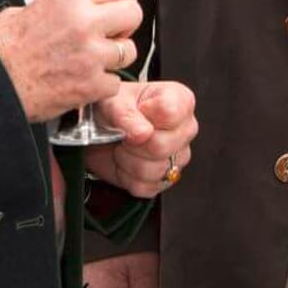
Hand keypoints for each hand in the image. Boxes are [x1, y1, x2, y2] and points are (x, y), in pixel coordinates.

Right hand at [0, 0, 142, 121]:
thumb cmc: (0, 50)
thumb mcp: (26, 10)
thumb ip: (57, 6)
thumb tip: (69, 8)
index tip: (122, 3)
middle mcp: (84, 22)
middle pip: (133, 14)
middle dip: (125, 24)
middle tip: (113, 33)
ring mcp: (91, 55)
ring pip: (130, 50)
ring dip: (116, 57)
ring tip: (95, 60)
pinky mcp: (90, 85)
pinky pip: (115, 82)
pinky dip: (104, 85)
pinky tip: (86, 82)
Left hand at [85, 81, 197, 198]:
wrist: (102, 128)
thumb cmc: (115, 107)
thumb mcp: (113, 100)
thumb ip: (126, 114)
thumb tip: (143, 133)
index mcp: (181, 101)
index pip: (169, 114)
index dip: (144, 117)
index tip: (135, 112)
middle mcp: (185, 129)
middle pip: (161, 146)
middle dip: (133, 143)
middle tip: (124, 133)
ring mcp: (179, 157)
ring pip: (154, 170)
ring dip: (128, 160)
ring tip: (124, 146)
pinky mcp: (166, 179)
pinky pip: (146, 186)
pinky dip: (128, 177)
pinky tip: (126, 161)